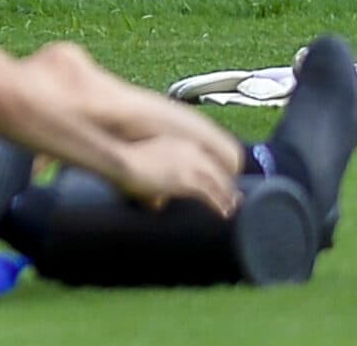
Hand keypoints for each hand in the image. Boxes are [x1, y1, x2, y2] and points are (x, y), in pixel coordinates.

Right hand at [108, 135, 241, 214]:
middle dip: (226, 185)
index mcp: (181, 143)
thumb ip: (157, 174)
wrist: (122, 159)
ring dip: (226, 197)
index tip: (221, 183)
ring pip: (218, 183)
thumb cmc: (126, 160)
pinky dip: (219, 204)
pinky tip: (223, 213)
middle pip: (217, 171)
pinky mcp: (188, 180)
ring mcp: (191, 165)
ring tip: (230, 209)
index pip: (207, 159)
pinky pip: (211, 194)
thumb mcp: (147, 159)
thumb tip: (157, 200)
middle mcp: (190, 151)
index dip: (216, 173)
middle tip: (234, 198)